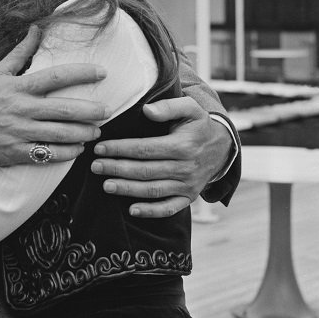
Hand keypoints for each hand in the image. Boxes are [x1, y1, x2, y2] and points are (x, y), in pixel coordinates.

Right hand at [0, 26, 106, 167]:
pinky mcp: (17, 153)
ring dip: (83, 133)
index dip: (81, 74)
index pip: (55, 77)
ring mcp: (20, 133)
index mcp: (18, 87)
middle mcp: (21, 109)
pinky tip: (78, 149)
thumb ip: (19, 52)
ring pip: (59, 134)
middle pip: (63, 109)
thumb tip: (36, 28)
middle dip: (90, 110)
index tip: (102, 73)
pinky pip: (48, 155)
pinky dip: (67, 153)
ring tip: (96, 131)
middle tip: (108, 109)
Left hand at [90, 96, 232, 217]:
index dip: (121, 149)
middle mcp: (186, 168)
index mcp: (183, 146)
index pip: (145, 149)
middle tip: (95, 166)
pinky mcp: (189, 197)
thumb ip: (169, 106)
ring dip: (128, 189)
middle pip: (145, 170)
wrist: (223, 147)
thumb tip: (147, 111)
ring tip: (106, 185)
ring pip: (153, 190)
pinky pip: (170, 208)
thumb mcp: (190, 108)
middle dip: (117, 169)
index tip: (100, 148)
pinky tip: (132, 210)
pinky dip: (151, 211)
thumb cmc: (199, 124)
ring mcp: (188, 185)